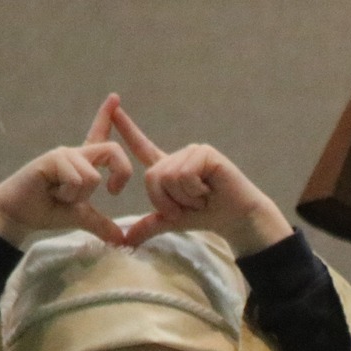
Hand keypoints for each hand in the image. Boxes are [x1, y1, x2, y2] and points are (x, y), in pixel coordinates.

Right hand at [0, 95, 131, 245]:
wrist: (17, 215)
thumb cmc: (45, 210)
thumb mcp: (80, 217)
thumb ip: (102, 224)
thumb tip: (122, 239)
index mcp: (83, 163)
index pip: (98, 135)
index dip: (106, 116)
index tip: (115, 98)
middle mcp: (75, 154)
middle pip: (113, 152)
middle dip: (121, 174)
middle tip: (112, 192)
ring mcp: (64, 155)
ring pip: (93, 177)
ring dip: (79, 197)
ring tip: (60, 196)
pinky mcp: (52, 159)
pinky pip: (77, 180)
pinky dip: (68, 195)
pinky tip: (51, 192)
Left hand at [114, 101, 293, 254]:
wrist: (237, 219)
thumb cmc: (209, 216)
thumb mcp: (174, 221)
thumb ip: (150, 225)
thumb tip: (127, 241)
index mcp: (169, 168)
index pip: (142, 146)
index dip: (127, 128)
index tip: (113, 108)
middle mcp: (178, 156)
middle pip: (152, 176)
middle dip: (167, 201)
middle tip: (190, 206)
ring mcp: (192, 152)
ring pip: (168, 177)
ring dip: (184, 198)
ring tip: (202, 198)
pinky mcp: (205, 154)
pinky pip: (184, 175)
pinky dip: (195, 191)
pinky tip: (210, 190)